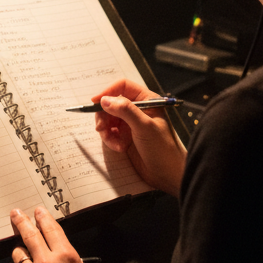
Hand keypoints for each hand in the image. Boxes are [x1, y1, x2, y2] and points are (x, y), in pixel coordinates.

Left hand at [5, 206, 105, 262]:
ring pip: (18, 253)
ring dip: (20, 250)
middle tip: (15, 214)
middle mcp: (46, 262)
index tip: (37, 211)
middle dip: (22, 221)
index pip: (51, 228)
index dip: (43, 217)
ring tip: (22, 251)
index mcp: (66, 257)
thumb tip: (62, 254)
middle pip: (29, 234)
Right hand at [93, 78, 186, 196]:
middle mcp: (137, 109)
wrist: (167, 175)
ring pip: (108, 118)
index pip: (123, 86)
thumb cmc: (162, 148)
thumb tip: (104, 100)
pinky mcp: (125, 136)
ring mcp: (130, 123)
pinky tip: (119, 148)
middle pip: (111, 103)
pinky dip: (110, 140)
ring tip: (114, 143)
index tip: (95, 102)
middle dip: (104, 116)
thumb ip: (125, 110)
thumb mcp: (144, 127)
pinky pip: (110, 132)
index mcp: (146, 100)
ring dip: (107, 130)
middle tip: (101, 128)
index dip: (108, 91)